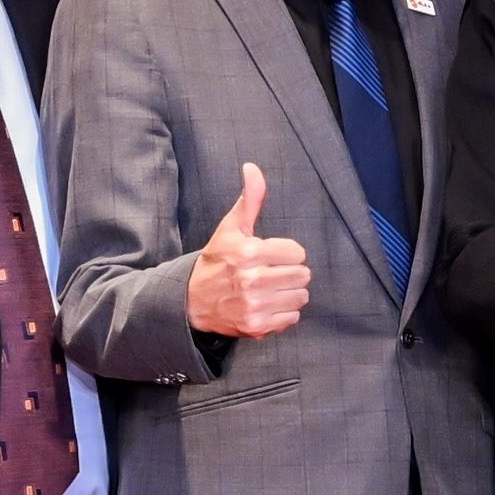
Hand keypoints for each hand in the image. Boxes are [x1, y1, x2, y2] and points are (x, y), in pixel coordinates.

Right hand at [187, 162, 311, 338]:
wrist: (192, 301)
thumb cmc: (216, 261)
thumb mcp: (230, 228)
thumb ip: (250, 199)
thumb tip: (253, 168)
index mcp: (248, 252)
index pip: (298, 253)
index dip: (287, 253)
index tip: (272, 255)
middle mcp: (252, 280)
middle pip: (303, 275)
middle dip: (290, 272)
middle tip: (272, 272)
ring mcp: (254, 305)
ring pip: (301, 297)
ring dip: (289, 293)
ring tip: (270, 288)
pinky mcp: (257, 326)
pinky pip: (292, 318)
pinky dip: (284, 313)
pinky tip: (267, 304)